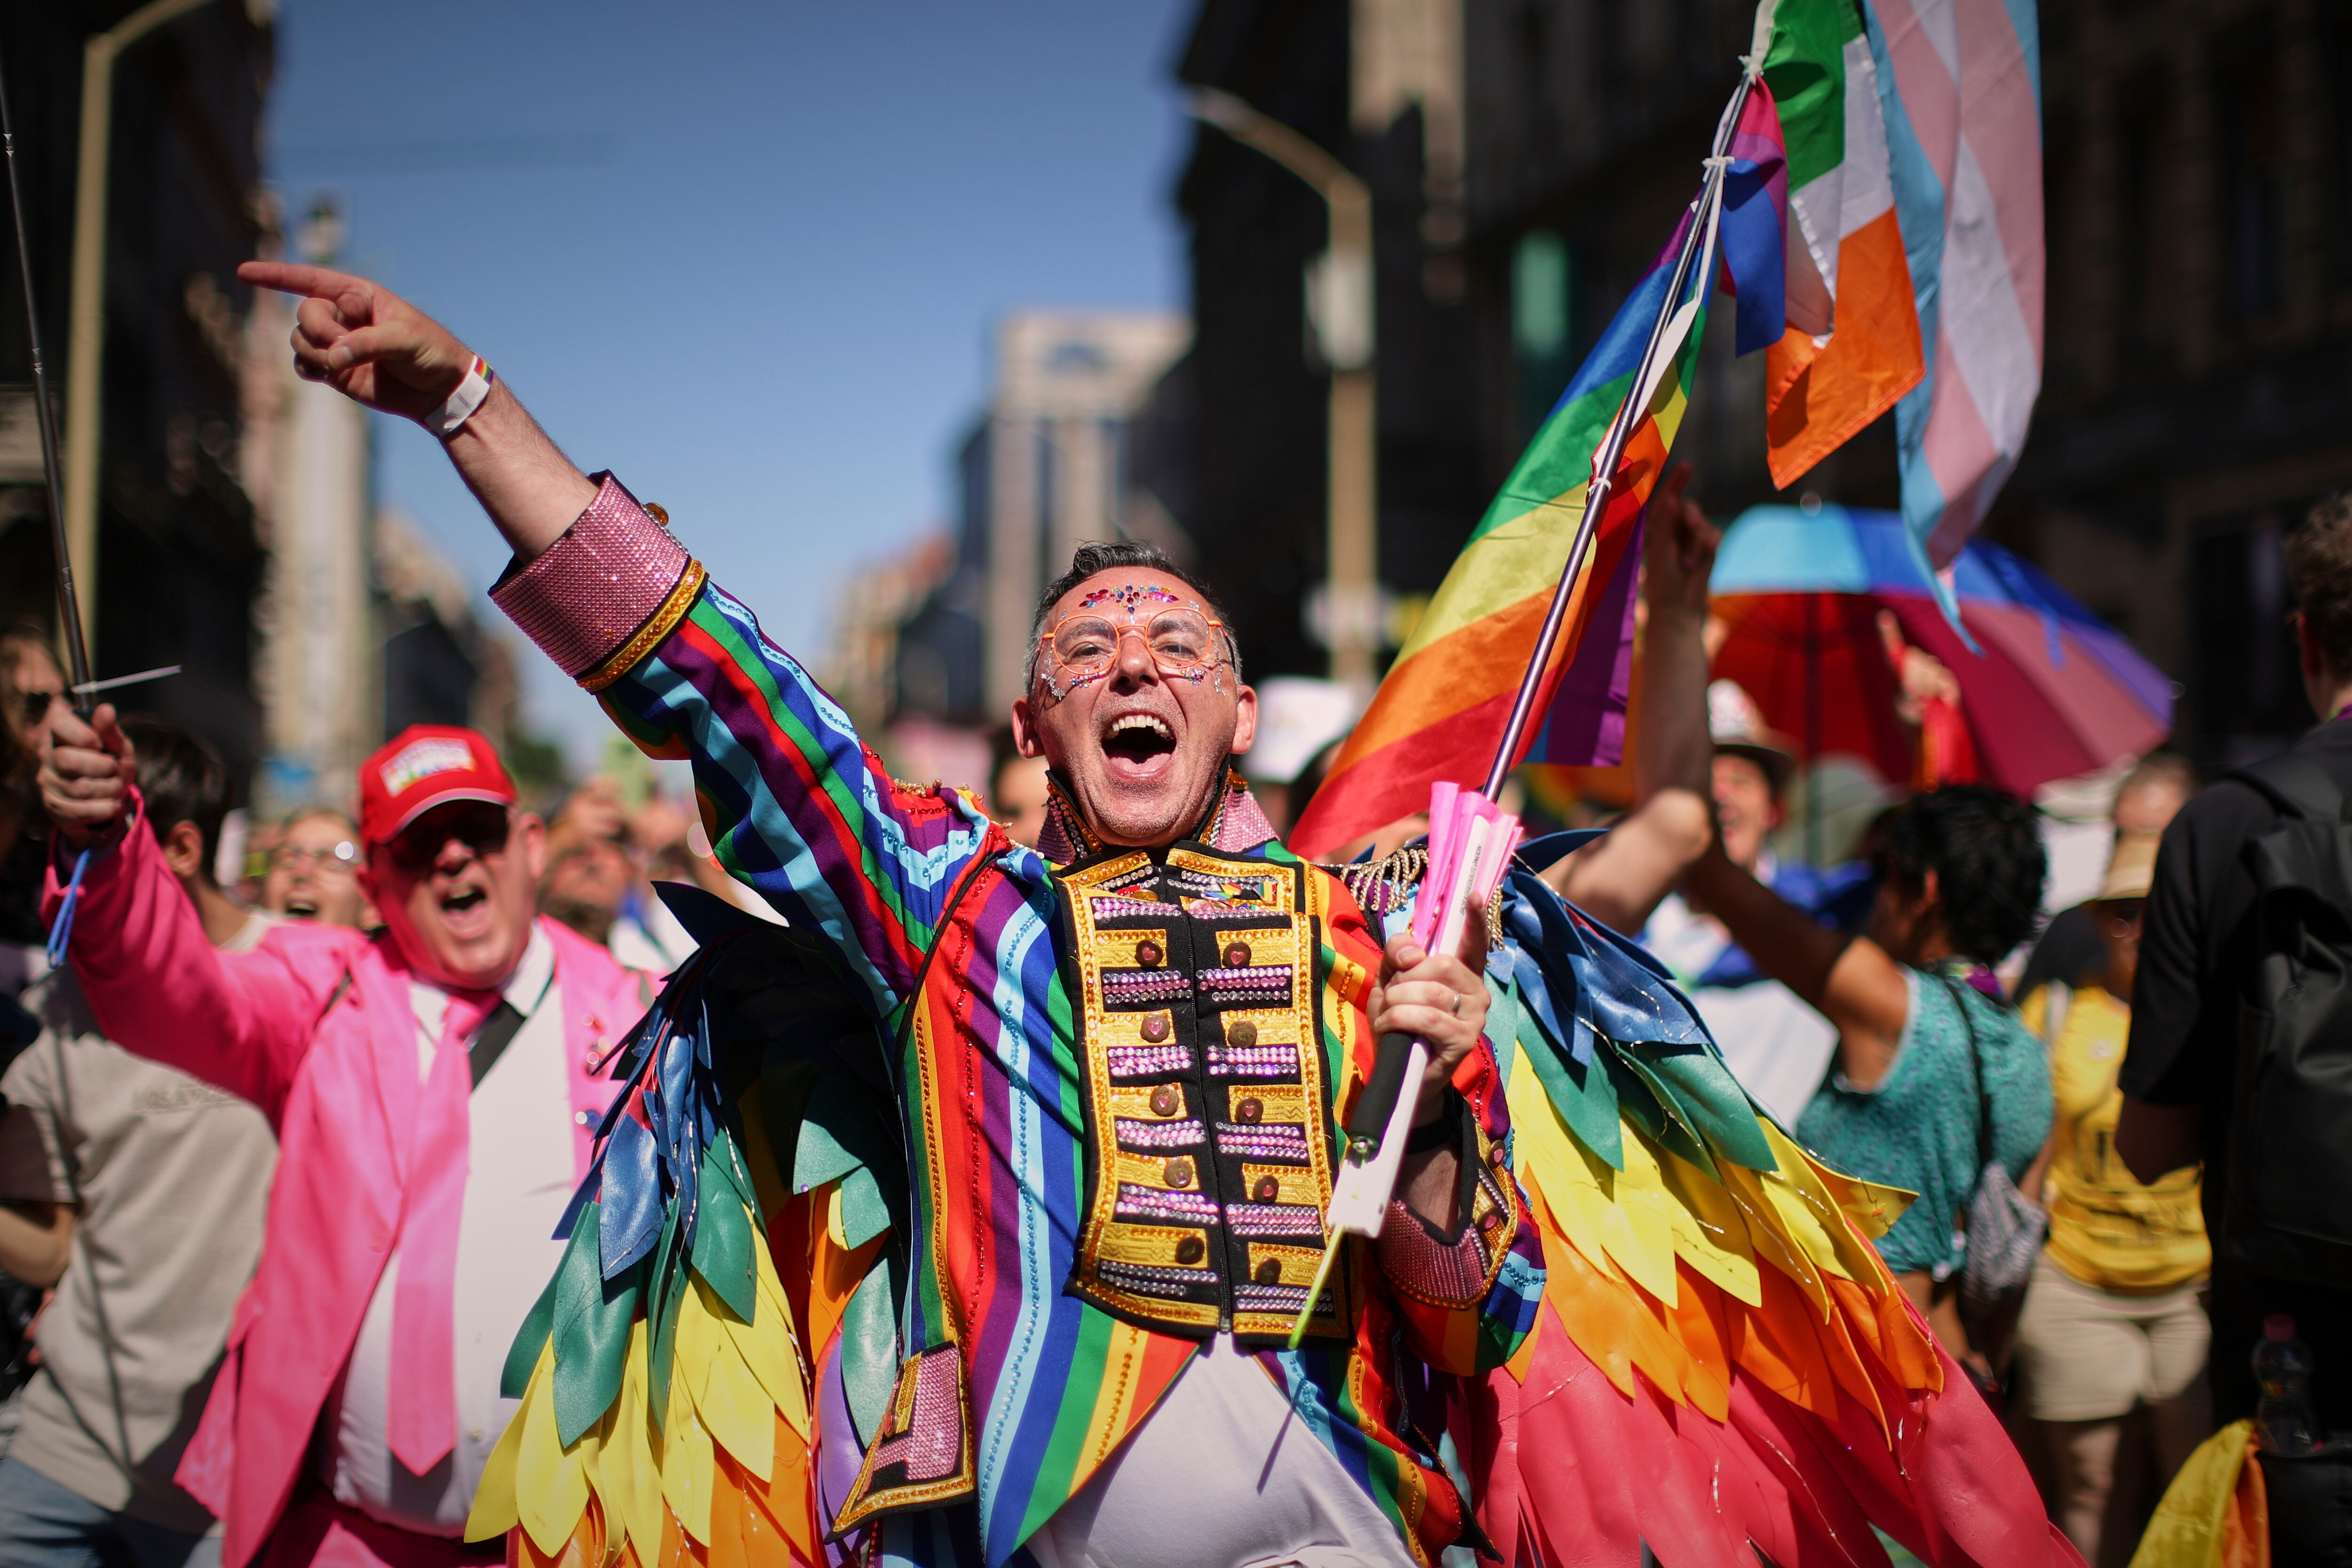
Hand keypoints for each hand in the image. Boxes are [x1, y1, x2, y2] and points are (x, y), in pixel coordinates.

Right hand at [39, 704, 134, 848]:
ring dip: (110, 789)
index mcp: (61, 735)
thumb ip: (112, 731)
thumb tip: (106, 709)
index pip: (59, 725)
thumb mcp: (120, 748)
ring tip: (115, 786)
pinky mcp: (54, 806)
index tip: (100, 744)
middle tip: (113, 769)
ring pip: (81, 788)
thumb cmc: (113, 767)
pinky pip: (81, 810)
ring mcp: (48, 782)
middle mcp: (48, 757)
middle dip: (103, 767)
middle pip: (69, 761)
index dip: (84, 735)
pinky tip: (110, 803)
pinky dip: (105, 807)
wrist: (110, 800)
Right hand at [237, 262, 476, 425]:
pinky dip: (309, 368)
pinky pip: (304, 364)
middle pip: (304, 314)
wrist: (440, 390)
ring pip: (299, 341)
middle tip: (347, 347)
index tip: (243, 271)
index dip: (276, 275)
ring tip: (346, 365)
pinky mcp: (335, 369)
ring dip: (316, 354)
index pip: (311, 279)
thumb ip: (368, 343)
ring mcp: (336, 343)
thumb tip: (333, 357)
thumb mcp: (407, 340)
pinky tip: (327, 374)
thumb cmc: (432, 353)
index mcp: (359, 295)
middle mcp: (343, 316)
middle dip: (320, 332)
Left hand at [1366, 901, 1489, 1125]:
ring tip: (1390, 1015)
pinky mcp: (1464, 1039)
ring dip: (1396, 1001)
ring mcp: (1474, 1016)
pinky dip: (1398, 1018)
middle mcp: (1476, 990)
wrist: (1399, 1072)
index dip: (1474, 919)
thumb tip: (1413, 952)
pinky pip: (1425, 1016)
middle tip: (1394, 996)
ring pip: (1429, 990)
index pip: (1473, 940)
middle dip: (1404, 978)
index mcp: (1461, 971)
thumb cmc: (1399, 1023)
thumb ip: (1397, 956)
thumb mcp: (1390, 982)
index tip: (1474, 895)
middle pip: (1439, 963)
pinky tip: (1391, 1028)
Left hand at [1641, 463, 1719, 620]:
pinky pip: (1714, 535)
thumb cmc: (1662, 579)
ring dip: (1698, 540)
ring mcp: (1692, 538)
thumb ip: (1664, 522)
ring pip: (1703, 522)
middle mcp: (1675, 528)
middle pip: (1689, 508)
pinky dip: (1709, 545)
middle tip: (1692, 526)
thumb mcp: (1660, 548)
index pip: (1668, 498)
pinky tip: (1701, 560)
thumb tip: (1670, 497)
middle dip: (1692, 516)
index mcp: (1658, 526)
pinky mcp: (1707, 548)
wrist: (1678, 606)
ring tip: (1689, 561)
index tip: (1687, 466)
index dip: (1677, 482)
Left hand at [1877, 609, 1961, 724]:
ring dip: (1927, 690)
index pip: (1891, 648)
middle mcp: (1914, 665)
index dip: (1888, 632)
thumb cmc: (1910, 718)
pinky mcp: (1946, 680)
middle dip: (1912, 677)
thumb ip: (1905, 695)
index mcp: (1897, 671)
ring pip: (1930, 671)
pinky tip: (1938, 702)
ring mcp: (1932, 671)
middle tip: (1912, 695)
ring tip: (1924, 702)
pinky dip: (1942, 695)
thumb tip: (1913, 687)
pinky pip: (1946, 683)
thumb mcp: (1903, 707)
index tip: (1883, 616)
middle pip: (1913, 659)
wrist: (1930, 728)